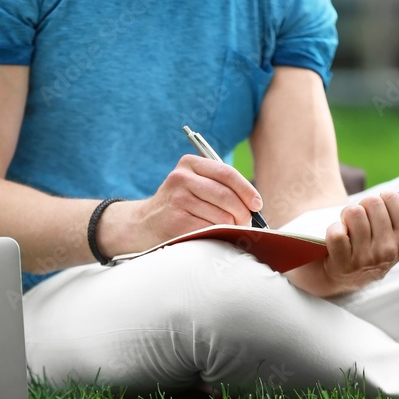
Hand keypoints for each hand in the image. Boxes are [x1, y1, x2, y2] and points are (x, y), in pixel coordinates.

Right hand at [97, 155, 261, 254]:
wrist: (142, 224)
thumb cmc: (177, 206)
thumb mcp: (192, 185)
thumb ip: (218, 185)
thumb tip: (253, 203)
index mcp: (189, 163)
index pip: (227, 173)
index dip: (247, 190)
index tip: (256, 204)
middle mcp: (181, 178)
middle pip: (227, 196)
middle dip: (242, 213)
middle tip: (245, 223)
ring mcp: (177, 199)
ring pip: (222, 216)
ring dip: (231, 227)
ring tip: (228, 230)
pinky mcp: (176, 221)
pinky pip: (210, 230)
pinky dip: (218, 235)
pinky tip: (213, 235)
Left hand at [288, 191, 398, 297]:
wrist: (346, 275)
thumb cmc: (372, 243)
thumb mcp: (396, 231)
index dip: (391, 197)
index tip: (384, 206)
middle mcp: (392, 250)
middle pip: (375, 201)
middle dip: (365, 203)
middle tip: (361, 216)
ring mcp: (368, 258)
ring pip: (354, 213)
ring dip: (347, 214)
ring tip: (348, 224)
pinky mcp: (345, 263)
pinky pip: (337, 233)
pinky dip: (333, 229)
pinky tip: (338, 234)